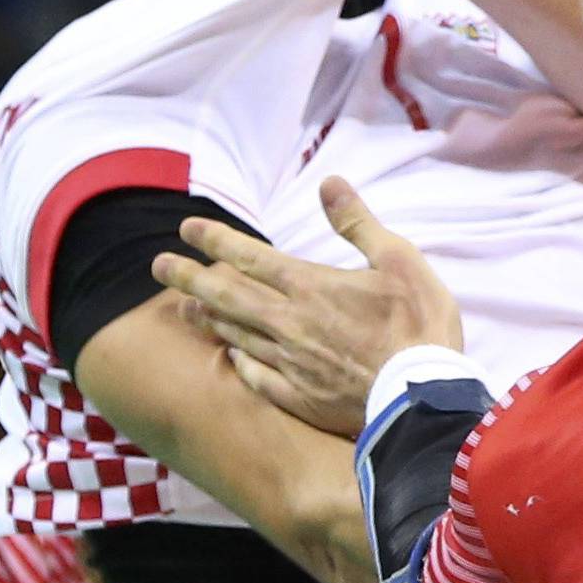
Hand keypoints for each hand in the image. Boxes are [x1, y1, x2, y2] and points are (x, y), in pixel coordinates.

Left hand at [151, 177, 462, 437]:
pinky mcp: (298, 396)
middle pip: (226, 295)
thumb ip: (358, 222)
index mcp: (309, 285)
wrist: (424, 398)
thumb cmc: (419, 325)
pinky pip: (255, 375)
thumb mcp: (399, 260)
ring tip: (186, 307)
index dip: (215, 240)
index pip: (249, 257)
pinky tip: (230, 356)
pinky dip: (238, 361)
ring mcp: (289, 362)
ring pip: (235, 335)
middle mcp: (288, 322)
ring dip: (208, 317)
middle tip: (159, 266)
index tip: (186, 228)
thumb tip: (329, 184)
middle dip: (188, 277)